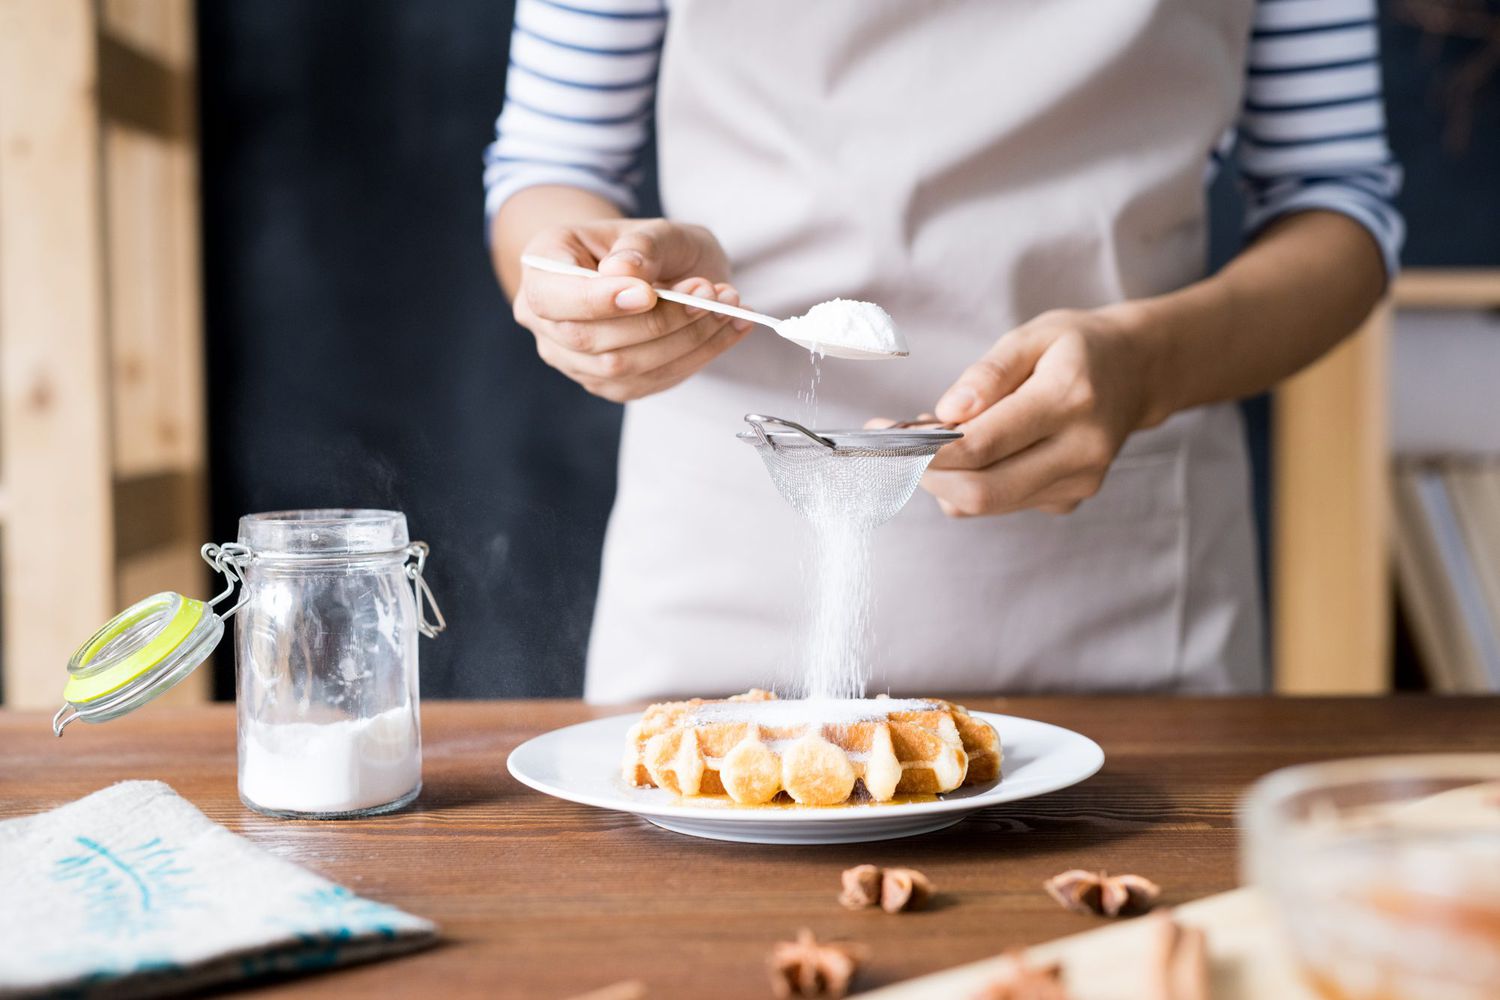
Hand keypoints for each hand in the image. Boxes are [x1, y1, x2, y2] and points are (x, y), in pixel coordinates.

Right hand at [513, 218, 751, 401]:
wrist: (655, 271)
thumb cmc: (648, 245)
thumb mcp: (653, 228)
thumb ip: (642, 245)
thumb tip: (623, 272)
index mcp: (542, 265)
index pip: (552, 296)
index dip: (598, 300)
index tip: (648, 292)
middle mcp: (545, 319)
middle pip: (590, 339)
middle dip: (658, 321)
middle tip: (711, 292)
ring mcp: (573, 358)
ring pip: (623, 367)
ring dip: (686, 339)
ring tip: (729, 304)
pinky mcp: (608, 383)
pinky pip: (651, 381)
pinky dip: (698, 355)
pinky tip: (729, 327)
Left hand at [919, 306, 1159, 516]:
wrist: (1137, 372)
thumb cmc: (1076, 348)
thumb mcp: (1031, 336)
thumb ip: (987, 374)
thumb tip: (946, 413)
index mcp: (1069, 400)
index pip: (982, 446)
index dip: (925, 450)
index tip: (886, 435)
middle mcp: (1080, 451)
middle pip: (981, 491)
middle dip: (927, 475)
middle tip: (897, 445)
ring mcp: (1078, 482)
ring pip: (987, 504)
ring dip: (944, 479)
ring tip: (934, 438)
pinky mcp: (1068, 500)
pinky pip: (1001, 503)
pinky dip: (971, 482)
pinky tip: (970, 451)